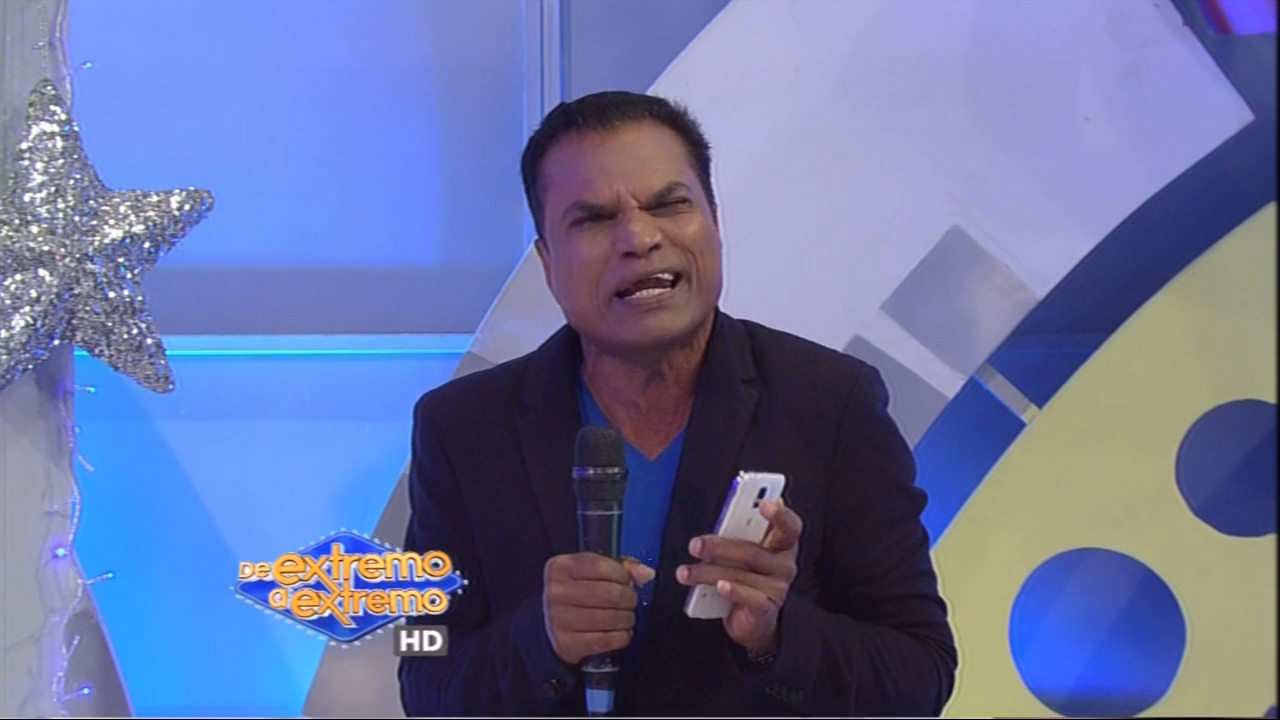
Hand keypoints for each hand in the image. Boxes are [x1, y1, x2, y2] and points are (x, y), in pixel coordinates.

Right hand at [542, 552, 654, 665]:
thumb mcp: (592, 573)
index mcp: (561, 568)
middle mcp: (556, 592)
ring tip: (626, 617)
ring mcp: (559, 619)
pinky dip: (621, 636)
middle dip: (628, 598)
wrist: (551, 627)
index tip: (626, 580)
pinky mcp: (566, 643)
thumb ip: (621, 567)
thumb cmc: (578, 596)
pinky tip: (620, 632)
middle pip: (609, 593)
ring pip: (610, 618)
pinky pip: (606, 640)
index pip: (599, 566)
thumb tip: (646, 573)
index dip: (621, 574)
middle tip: (630, 601)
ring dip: (627, 618)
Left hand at [676, 498, 801, 654]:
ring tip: (686, 572)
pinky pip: (749, 597)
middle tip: (696, 545)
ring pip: (741, 574)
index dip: (779, 514)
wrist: (751, 619)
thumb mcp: (742, 550)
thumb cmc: (746, 576)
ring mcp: (777, 587)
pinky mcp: (766, 608)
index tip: (764, 504)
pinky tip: (719, 587)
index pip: (788, 525)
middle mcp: (783, 564)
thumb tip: (726, 512)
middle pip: (753, 551)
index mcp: (781, 543)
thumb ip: (739, 530)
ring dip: (708, 572)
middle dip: (720, 547)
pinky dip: (733, 591)